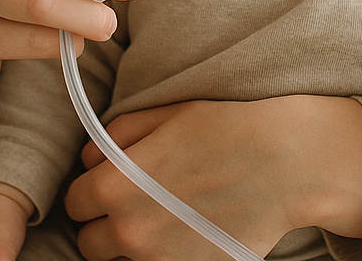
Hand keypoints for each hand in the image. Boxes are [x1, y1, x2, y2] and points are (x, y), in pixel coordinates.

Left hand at [65, 96, 361, 259]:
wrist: (286, 161)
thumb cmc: (225, 128)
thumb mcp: (163, 115)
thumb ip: (116, 135)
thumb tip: (90, 157)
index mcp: (116, 188)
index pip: (75, 201)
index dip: (89, 186)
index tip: (106, 179)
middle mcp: (132, 233)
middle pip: (90, 242)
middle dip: (103, 220)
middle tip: (131, 198)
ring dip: (129, 242)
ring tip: (158, 214)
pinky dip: (161, 253)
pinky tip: (182, 230)